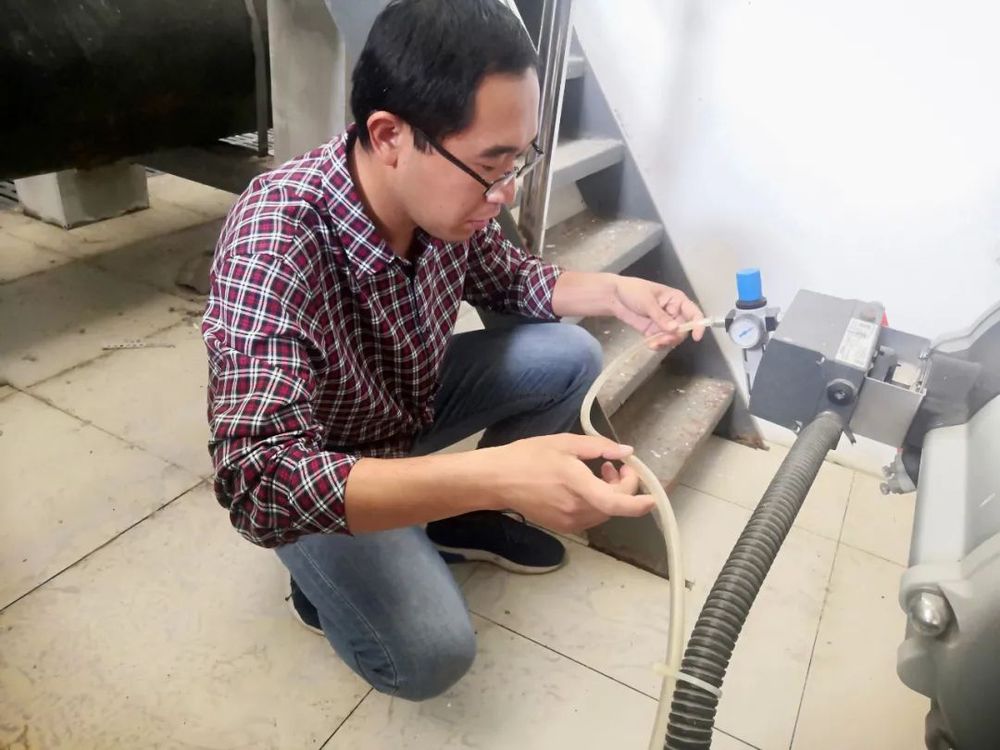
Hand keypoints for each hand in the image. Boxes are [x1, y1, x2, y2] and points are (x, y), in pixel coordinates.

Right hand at [474, 434, 654, 532]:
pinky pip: (591, 517)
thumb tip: (627, 452)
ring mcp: (569, 521)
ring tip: (599, 472)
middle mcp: (576, 509)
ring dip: (611, 495)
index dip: (639, 503)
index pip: (617, 504)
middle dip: (623, 487)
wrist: (497, 480)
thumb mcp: (565, 443)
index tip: (652, 496)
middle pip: (615, 506)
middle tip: (613, 465)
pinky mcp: (563, 527)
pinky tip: (585, 486)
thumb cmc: (528, 456)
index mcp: (578, 485)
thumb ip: (599, 448)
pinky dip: (597, 503)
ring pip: (605, 513)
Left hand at [609, 277, 705, 349]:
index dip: (698, 324)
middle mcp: (673, 312)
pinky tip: (650, 345)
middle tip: (663, 340)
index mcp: (676, 300)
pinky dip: (658, 345)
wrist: (613, 297)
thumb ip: (660, 316)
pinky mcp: (653, 331)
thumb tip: (675, 329)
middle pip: (684, 329)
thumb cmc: (633, 291)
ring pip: (673, 337)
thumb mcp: (648, 302)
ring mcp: (664, 323)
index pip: (693, 312)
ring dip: (666, 342)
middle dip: (675, 336)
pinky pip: (661, 341)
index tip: (696, 337)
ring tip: (654, 343)